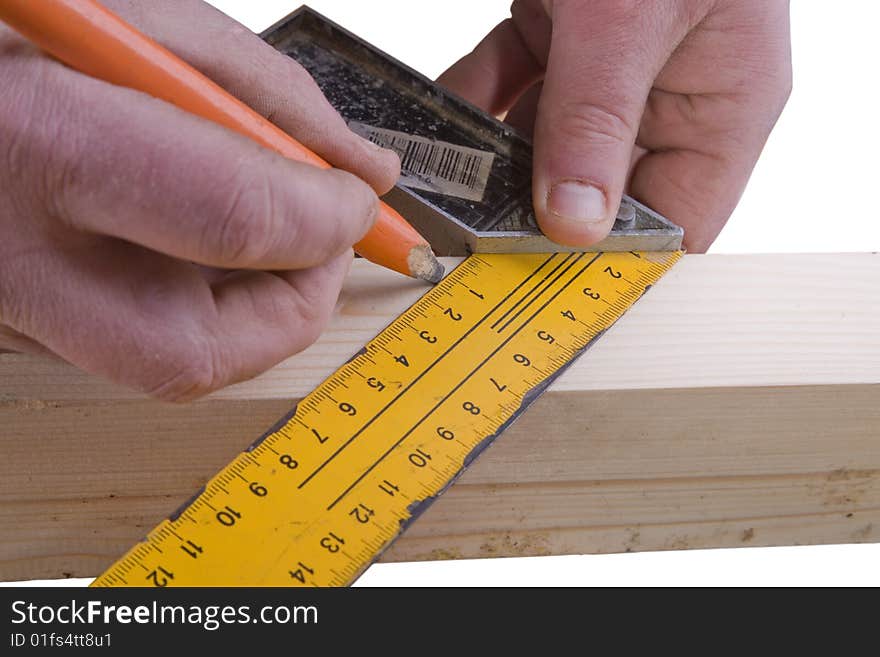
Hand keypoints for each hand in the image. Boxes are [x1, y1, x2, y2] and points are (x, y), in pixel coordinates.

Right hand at [0, 0, 398, 399]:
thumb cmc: (17, 19)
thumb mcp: (131, 14)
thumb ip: (263, 96)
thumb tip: (362, 172)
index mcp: (35, 138)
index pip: (232, 218)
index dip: (326, 213)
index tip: (358, 193)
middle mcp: (6, 253)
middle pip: (196, 354)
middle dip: (294, 302)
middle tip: (318, 239)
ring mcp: (3, 304)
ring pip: (171, 366)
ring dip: (252, 304)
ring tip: (257, 224)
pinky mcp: (13, 320)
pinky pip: (135, 340)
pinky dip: (198, 298)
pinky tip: (193, 233)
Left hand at [438, 0, 791, 250]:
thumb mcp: (629, 15)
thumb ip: (597, 117)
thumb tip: (574, 223)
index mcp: (724, 102)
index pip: (677, 222)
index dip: (617, 264)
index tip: (545, 287)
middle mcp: (672, 93)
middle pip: (602, 190)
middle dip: (536, 213)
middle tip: (471, 238)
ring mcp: (614, 64)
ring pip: (549, 143)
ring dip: (494, 164)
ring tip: (442, 188)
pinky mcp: (566, 30)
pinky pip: (515, 87)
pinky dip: (476, 103)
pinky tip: (439, 122)